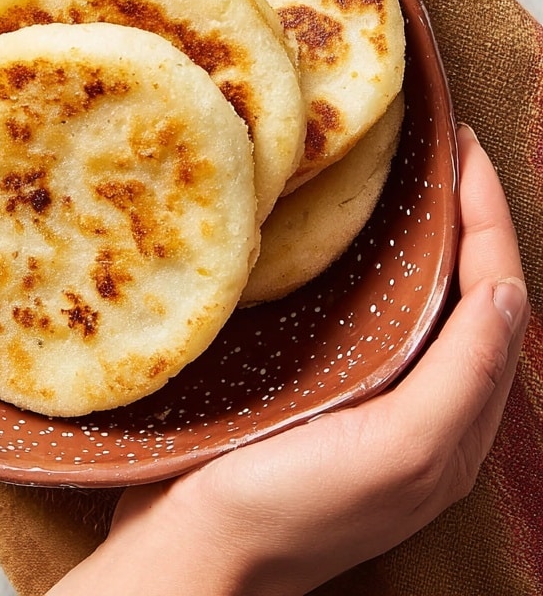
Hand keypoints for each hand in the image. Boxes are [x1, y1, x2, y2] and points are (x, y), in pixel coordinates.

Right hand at [50, 124, 527, 595]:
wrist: (193, 555)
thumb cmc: (287, 511)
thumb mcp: (398, 454)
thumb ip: (463, 379)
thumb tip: (510, 291)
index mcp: (455, 426)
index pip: (495, 297)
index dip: (489, 218)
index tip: (469, 149)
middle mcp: (428, 411)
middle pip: (470, 295)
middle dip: (468, 219)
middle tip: (443, 150)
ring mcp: (376, 403)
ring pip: (426, 302)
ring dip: (429, 238)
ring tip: (409, 177)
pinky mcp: (327, 394)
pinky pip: (377, 316)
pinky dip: (383, 266)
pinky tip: (352, 238)